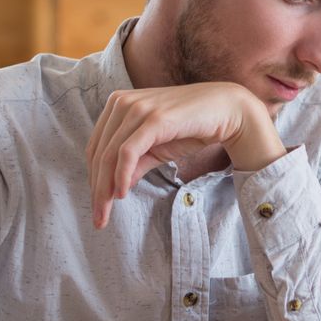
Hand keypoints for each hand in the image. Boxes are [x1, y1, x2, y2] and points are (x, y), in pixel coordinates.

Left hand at [85, 82, 286, 227]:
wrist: (227, 111)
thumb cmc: (192, 127)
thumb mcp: (157, 149)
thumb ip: (135, 165)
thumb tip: (114, 190)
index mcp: (118, 104)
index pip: (96, 147)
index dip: (93, 178)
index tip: (98, 205)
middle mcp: (122, 102)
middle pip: (98, 153)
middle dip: (96, 190)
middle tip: (98, 219)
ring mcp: (138, 108)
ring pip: (109, 155)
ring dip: (104, 189)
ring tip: (106, 213)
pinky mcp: (153, 118)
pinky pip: (128, 152)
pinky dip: (121, 175)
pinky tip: (121, 194)